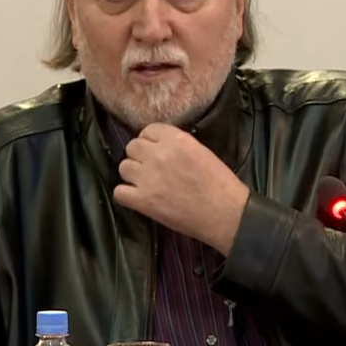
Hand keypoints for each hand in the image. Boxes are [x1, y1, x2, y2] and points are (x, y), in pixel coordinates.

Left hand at [113, 123, 249, 254]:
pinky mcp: (143, 201)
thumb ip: (179, 145)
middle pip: (132, 147)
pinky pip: (119, 192)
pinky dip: (126, 195)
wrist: (226, 214)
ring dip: (132, 175)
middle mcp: (159, 155)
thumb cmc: (221, 185)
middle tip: (150, 168)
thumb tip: (161, 147)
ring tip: (145, 184)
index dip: (150, 141)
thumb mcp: (202, 152)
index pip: (148, 130)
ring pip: (123, 167)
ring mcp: (148, 178)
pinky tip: (138, 198)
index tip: (155, 151)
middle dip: (139, 156)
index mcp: (177, 140)